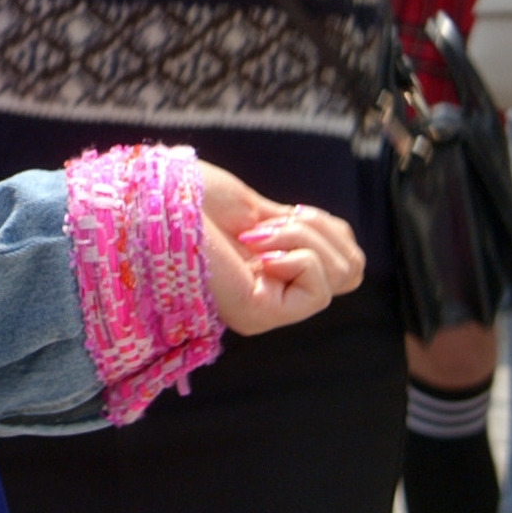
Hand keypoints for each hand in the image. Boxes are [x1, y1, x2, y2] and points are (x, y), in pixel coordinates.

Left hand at [209, 194, 361, 333]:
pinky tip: (260, 255)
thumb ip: (303, 234)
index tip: (289, 212)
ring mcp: (268, 308)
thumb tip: (342, 241)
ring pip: (340, 275)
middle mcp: (275, 294)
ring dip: (303, 238)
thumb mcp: (266, 214)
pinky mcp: (260, 316)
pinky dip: (299, 260)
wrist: (161, 197)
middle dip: (320, 230)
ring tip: (258, 235)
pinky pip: (319, 292)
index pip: (343, 260)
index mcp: (277, 269)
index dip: (329, 230)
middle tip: (270, 223)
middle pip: (350, 269)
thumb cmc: (199, 196)